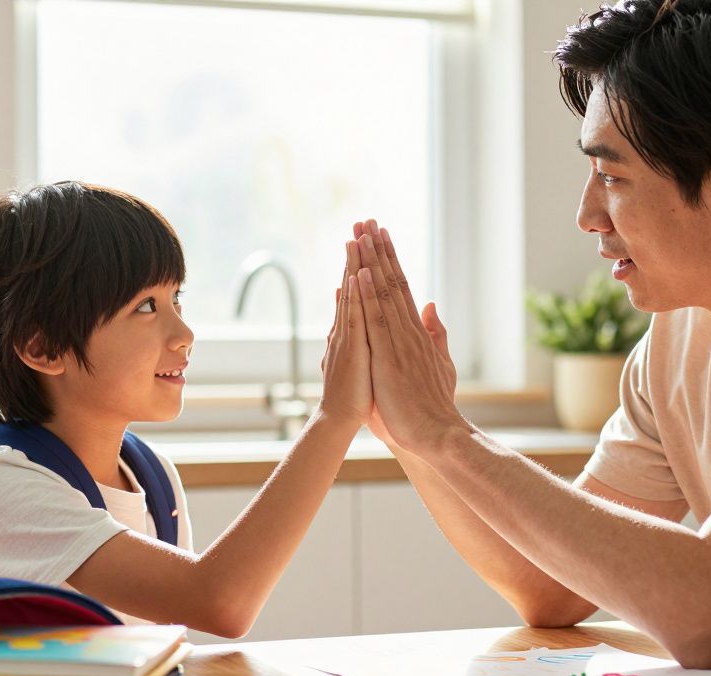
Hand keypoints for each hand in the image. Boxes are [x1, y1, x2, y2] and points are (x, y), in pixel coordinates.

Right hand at [318, 238, 370, 424]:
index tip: (370, 234)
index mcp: (356, 328)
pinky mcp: (351, 349)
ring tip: (357, 234)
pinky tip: (355, 275)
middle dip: (359, 250)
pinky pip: (353, 317)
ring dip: (354, 263)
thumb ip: (367, 332)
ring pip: (352, 292)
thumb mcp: (364, 357)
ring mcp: (348, 335)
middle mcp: (348, 326)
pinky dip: (354, 295)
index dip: (365, 260)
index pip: (361, 287)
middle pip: (354, 280)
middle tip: (362, 219)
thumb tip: (367, 311)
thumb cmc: (355, 394)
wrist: (340, 420)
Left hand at [353, 220, 462, 453]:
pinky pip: (378, 320)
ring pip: (385, 294)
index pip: (402, 288)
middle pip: (393, 282)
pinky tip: (363, 273)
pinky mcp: (390, 357)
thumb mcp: (438, 364)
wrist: (437, 434)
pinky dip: (370, 296)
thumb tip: (431, 306)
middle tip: (368, 220)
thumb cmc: (433, 406)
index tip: (381, 236)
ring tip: (363, 234)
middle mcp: (410, 331)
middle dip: (379, 250)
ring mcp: (400, 343)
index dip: (390, 260)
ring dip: (372, 263)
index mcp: (417, 334)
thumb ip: (435, 334)